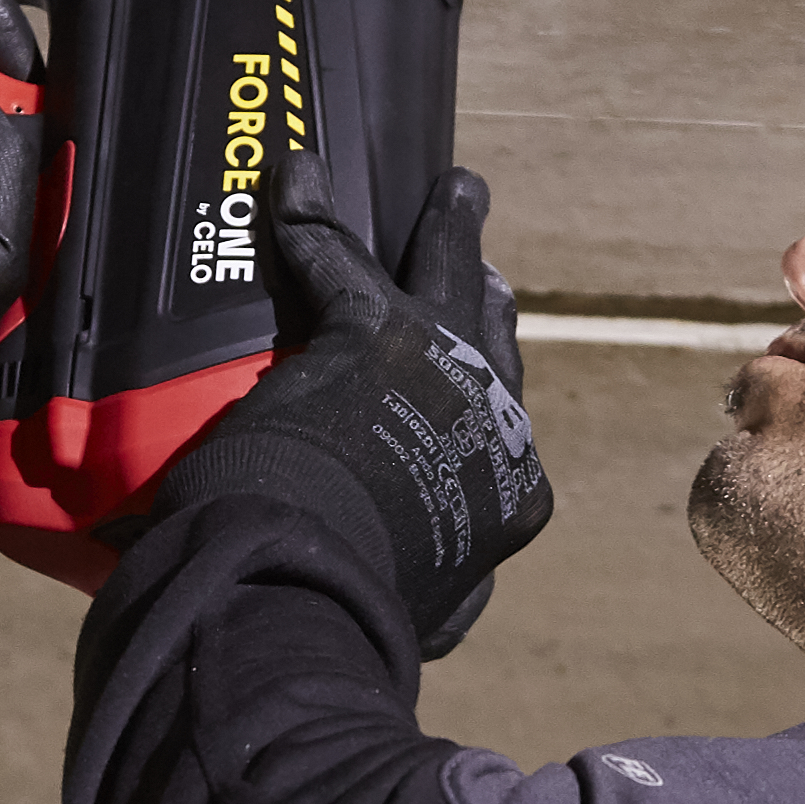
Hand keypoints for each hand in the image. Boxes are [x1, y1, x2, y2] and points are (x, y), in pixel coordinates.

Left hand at [171, 162, 550, 657]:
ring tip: (458, 192)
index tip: (467, 390)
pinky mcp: (373, 333)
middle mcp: (492, 423)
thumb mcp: (427, 623)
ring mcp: (440, 369)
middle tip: (485, 271)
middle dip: (489, 304)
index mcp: (509, 496)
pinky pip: (335, 258)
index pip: (500, 434)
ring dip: (450, 229)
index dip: (482, 403)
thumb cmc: (359, 613)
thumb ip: (443, 605)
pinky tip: (295, 176)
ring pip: (448, 279)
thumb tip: (446, 626)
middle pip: (495, 343)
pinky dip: (309, 216)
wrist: (319, 588)